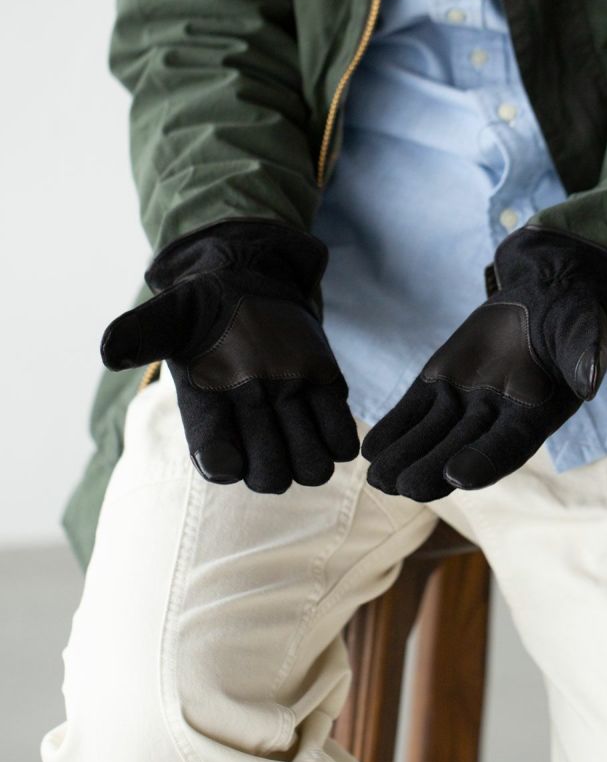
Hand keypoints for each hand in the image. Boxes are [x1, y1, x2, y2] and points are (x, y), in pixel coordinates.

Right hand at [100, 219, 358, 492]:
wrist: (251, 283)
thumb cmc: (205, 305)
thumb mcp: (171, 313)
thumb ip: (143, 332)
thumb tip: (110, 352)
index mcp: (209, 417)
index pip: (219, 464)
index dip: (225, 456)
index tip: (227, 414)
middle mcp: (250, 428)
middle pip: (272, 478)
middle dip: (275, 456)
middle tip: (272, 407)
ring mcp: (292, 420)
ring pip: (312, 470)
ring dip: (311, 449)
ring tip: (299, 405)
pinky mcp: (326, 402)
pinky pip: (341, 442)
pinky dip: (338, 433)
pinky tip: (323, 401)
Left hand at [361, 225, 606, 500]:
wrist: (542, 299)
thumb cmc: (571, 317)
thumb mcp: (582, 328)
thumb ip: (585, 353)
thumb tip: (592, 380)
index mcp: (534, 415)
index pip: (507, 446)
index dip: (483, 461)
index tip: (457, 475)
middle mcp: (495, 418)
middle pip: (460, 450)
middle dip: (432, 469)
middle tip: (404, 487)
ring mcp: (463, 403)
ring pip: (430, 436)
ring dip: (404, 456)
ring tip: (376, 478)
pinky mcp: (438, 385)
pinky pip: (412, 411)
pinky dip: (393, 429)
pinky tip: (370, 449)